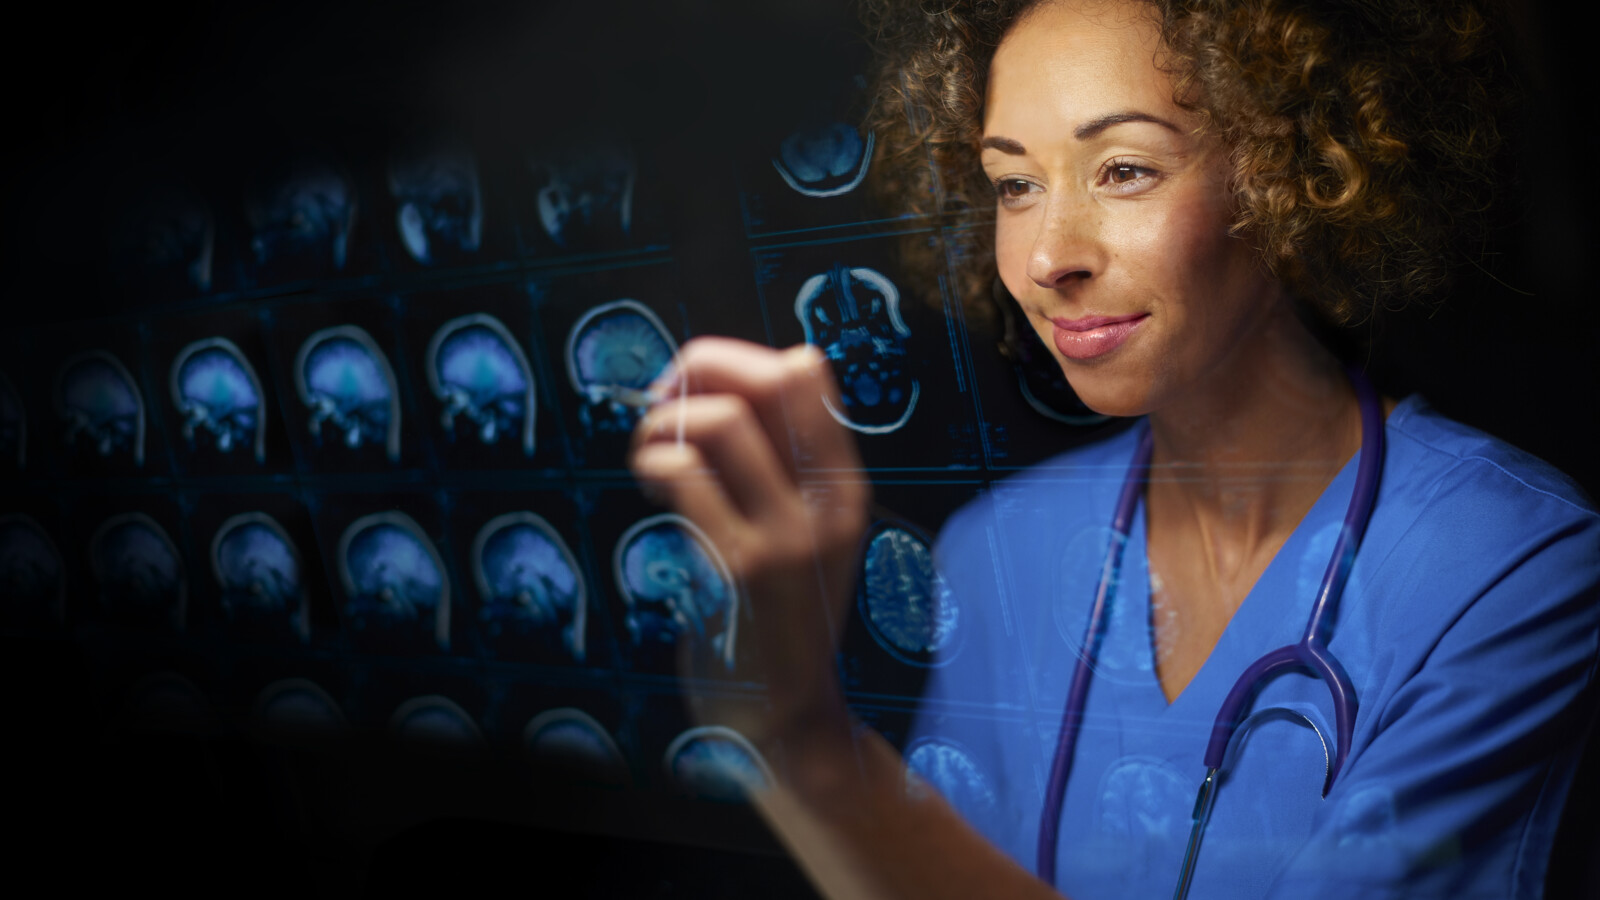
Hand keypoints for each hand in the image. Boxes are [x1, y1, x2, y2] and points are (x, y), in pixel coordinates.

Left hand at [629, 337, 868, 749]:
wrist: (782, 716)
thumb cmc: (774, 615)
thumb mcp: (804, 535)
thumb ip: (781, 465)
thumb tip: (737, 374)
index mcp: (844, 487)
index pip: (806, 372)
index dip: (736, 359)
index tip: (698, 390)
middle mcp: (826, 505)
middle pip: (768, 379)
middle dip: (699, 367)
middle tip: (664, 403)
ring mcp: (786, 537)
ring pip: (720, 421)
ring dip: (665, 422)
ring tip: (651, 457)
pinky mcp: (737, 569)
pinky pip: (685, 475)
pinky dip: (653, 462)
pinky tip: (650, 488)